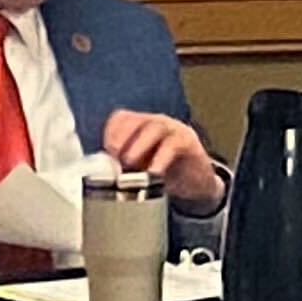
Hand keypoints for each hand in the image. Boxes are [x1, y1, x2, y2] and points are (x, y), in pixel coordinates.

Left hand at [101, 109, 223, 208]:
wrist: (196, 181)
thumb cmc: (165, 172)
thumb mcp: (140, 168)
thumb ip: (124, 166)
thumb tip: (105, 173)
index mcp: (142, 127)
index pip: (122, 118)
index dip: (112, 131)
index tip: (107, 149)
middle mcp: (157, 123)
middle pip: (137, 119)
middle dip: (122, 136)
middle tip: (115, 155)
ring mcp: (174, 130)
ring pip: (155, 127)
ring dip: (139, 144)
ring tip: (130, 162)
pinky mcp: (188, 142)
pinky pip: (174, 145)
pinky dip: (161, 158)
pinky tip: (154, 172)